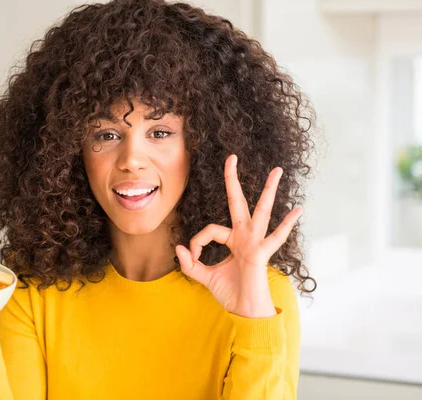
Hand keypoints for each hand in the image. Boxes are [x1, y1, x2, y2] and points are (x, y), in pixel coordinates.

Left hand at [175, 154, 302, 318]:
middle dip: (233, 180)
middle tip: (232, 158)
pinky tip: (297, 210)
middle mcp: (244, 236)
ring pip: (261, 211)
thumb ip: (190, 264)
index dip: (196, 243)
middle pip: (238, 202)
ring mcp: (254, 242)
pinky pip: (274, 238)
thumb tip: (178, 249)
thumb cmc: (229, 292)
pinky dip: (286, 225)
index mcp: (232, 239)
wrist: (244, 311)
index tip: (192, 258)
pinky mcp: (260, 253)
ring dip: (268, 190)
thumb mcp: (204, 276)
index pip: (209, 230)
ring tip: (277, 170)